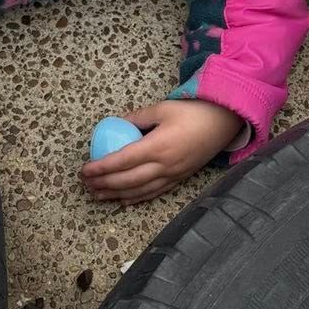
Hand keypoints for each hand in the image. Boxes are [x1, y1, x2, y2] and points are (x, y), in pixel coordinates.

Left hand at [79, 98, 243, 204]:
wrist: (224, 123)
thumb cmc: (193, 112)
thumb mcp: (162, 108)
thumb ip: (138, 117)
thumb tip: (116, 124)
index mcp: (158, 146)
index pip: (122, 160)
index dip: (101, 167)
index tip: (84, 169)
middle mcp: (164, 165)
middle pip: (127, 180)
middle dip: (103, 183)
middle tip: (85, 183)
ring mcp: (172, 175)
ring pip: (139, 190)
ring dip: (115, 194)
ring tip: (96, 194)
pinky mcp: (179, 180)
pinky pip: (154, 193)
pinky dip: (136, 198)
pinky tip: (122, 200)